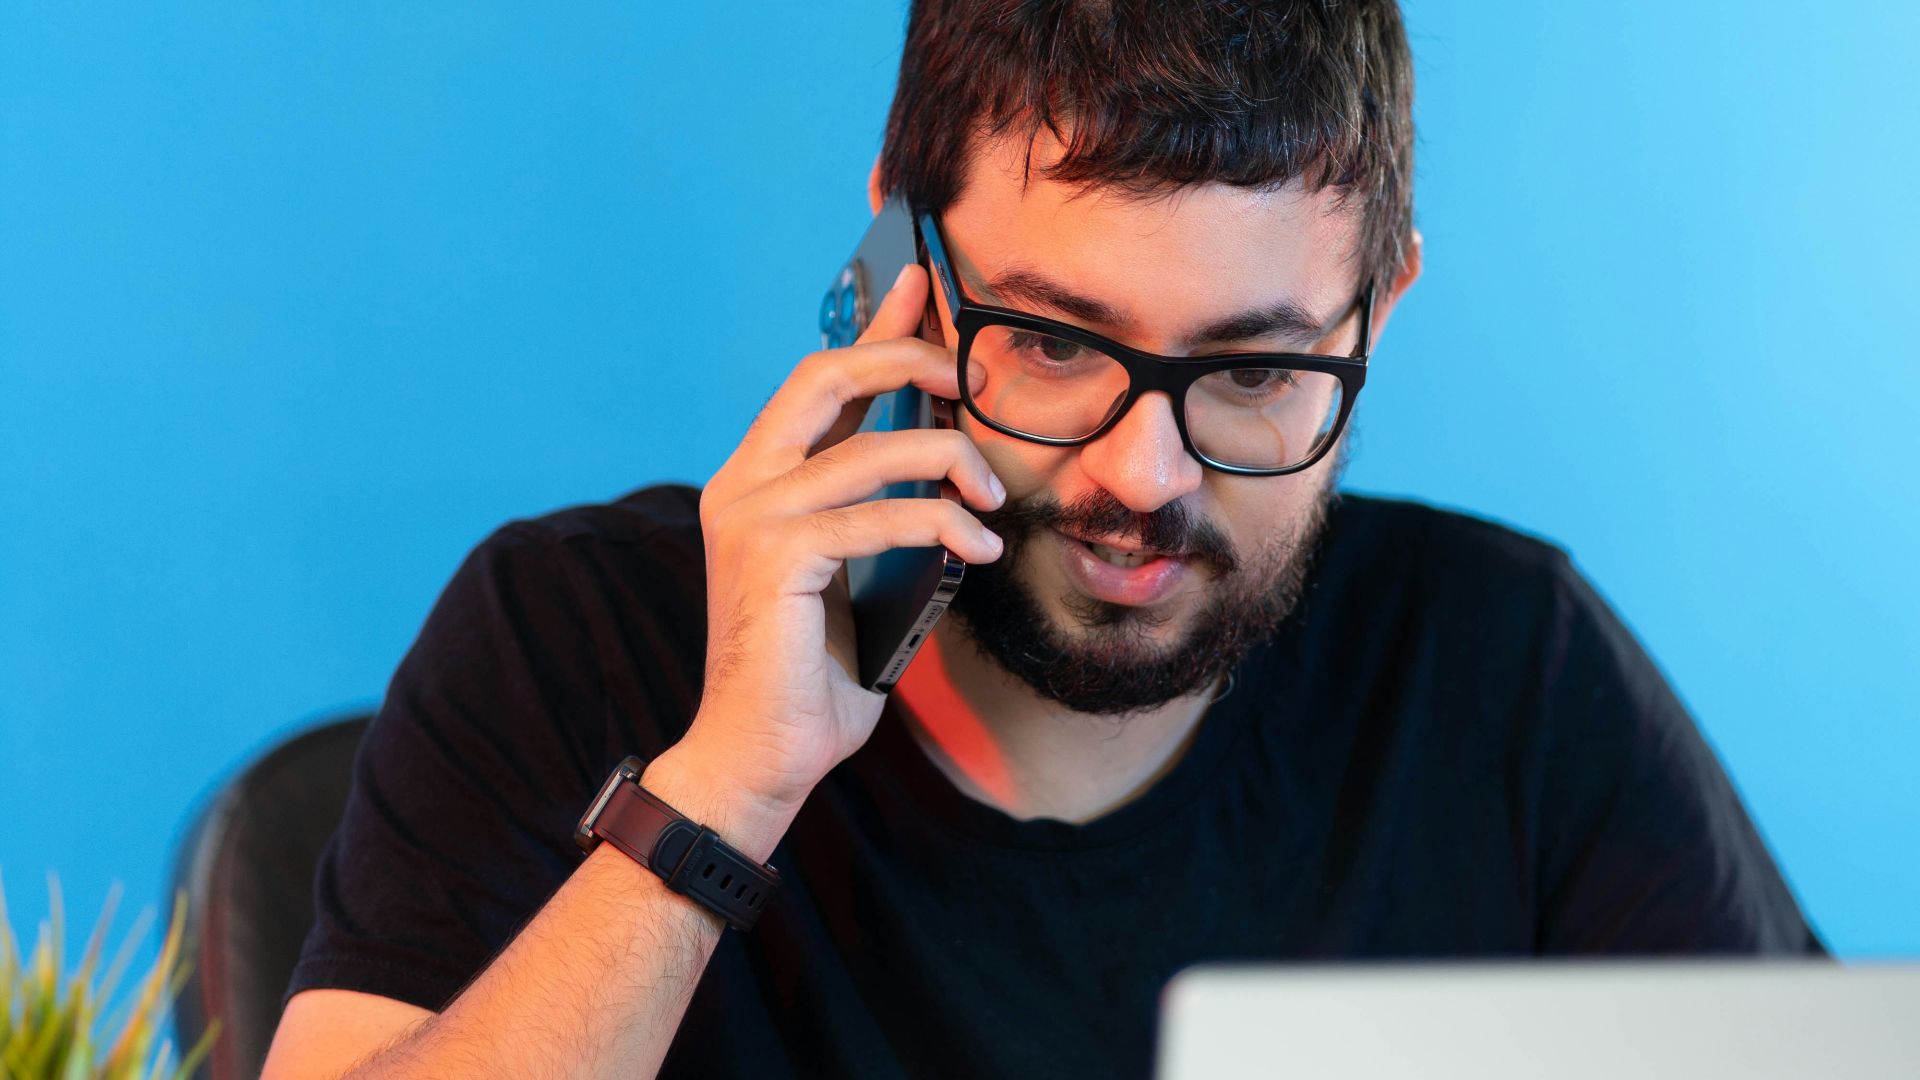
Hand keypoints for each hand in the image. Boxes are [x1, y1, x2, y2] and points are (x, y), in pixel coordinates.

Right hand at [662, 264, 1003, 842]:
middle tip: (970, 381)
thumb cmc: (813, 672)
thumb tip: (950, 466)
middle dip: (907, 359)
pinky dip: (941, 526)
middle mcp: (741, 483)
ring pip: (871, 449)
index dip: (876, 327)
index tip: (924, 284)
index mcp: (756, 480)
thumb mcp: (857, 575)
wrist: (761, 756)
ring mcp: (750, 517)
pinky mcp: (774, 558)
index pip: (819, 378)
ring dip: (949, 463)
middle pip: (827, 376)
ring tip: (989, 499)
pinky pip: (879, 516)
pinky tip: (976, 548)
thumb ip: (880, 513)